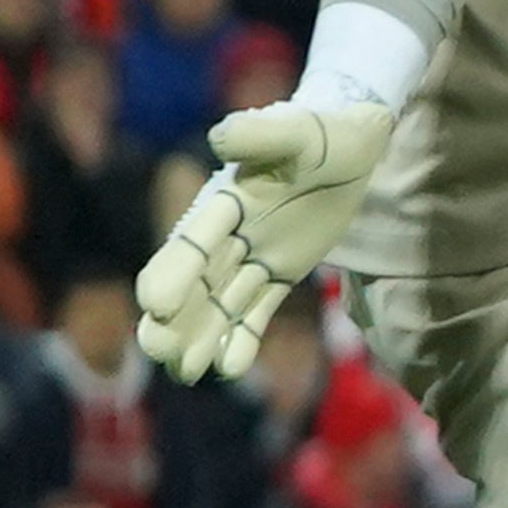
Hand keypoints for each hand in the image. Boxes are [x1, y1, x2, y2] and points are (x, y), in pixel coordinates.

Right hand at [136, 97, 394, 383]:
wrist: (352, 143)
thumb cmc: (321, 132)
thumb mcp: (295, 132)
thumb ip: (259, 136)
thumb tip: (222, 137)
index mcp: (222, 203)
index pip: (191, 242)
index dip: (173, 273)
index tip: (155, 305)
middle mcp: (228, 234)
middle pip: (195, 283)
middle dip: (176, 319)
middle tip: (162, 354)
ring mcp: (253, 255)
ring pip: (221, 303)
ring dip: (202, 337)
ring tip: (187, 375)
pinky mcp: (280, 271)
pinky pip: (258, 309)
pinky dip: (244, 336)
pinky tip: (231, 368)